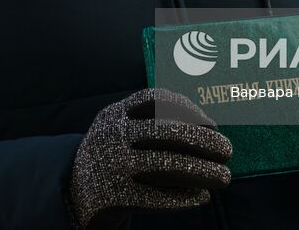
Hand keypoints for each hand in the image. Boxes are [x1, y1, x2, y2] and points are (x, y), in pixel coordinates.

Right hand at [68, 88, 232, 228]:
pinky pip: (154, 196)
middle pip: (165, 132)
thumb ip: (152, 125)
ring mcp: (112, 165)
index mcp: (115, 113)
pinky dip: (182, 197)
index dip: (189, 109)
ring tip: (224, 176)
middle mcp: (112, 135)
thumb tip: (210, 131)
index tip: (212, 124)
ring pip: (164, 164)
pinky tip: (201, 197)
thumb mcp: (121, 131)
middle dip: (202, 141)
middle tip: (228, 151)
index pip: (156, 100)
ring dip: (200, 170)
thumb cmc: (112, 158)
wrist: (70, 194)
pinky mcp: (112, 196)